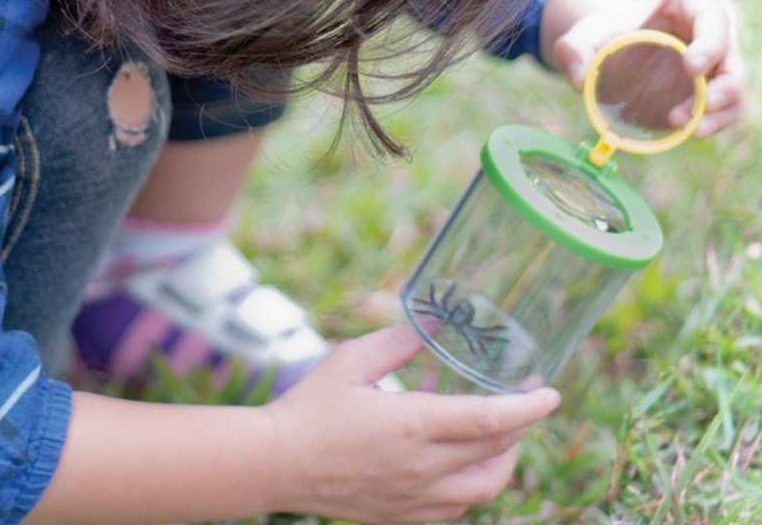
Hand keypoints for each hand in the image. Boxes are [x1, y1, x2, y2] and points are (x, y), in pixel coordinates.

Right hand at [263, 324, 559, 523]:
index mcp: (411, 426)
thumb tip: (429, 322)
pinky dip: (473, 484)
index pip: (489, 420)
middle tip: (525, 401)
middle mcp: (420, 469)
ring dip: (504, 461)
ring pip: (483, 490)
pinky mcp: (401, 516)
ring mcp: (413, 499)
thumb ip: (396, 340)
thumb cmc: (310, 407)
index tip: (552, 392)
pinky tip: (461, 461)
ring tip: (500, 432)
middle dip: (522, 428)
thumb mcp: (352, 360)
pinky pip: (456, 509)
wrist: (276, 464)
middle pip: (496, 456)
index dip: (528, 407)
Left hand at [552, 0, 745, 137]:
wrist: (616, 47)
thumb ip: (573, 51)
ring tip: (688, 129)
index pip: (711, 14)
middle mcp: (717, 21)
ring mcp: (723, 53)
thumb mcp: (581, 36)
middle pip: (732, 52)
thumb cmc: (605, 32)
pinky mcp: (718, 82)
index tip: (691, 67)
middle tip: (695, 111)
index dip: (710, 41)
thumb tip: (579, 81)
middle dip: (722, 85)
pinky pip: (729, 105)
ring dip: (719, 111)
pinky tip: (691, 133)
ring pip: (736, 83)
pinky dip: (716, 121)